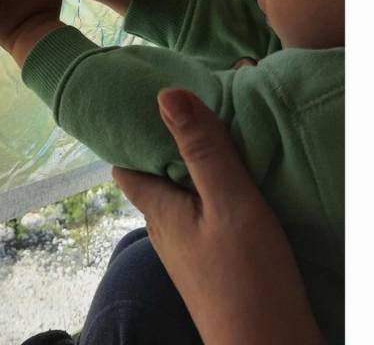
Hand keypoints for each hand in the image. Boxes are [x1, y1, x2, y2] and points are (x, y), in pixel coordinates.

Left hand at [113, 89, 323, 344]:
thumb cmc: (248, 280)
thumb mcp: (230, 203)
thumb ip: (203, 150)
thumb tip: (165, 94)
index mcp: (159, 211)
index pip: (125, 167)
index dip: (131, 135)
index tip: (147, 104)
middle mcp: (166, 232)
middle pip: (155, 180)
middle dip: (169, 148)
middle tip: (196, 112)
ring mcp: (190, 254)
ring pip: (183, 201)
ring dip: (196, 173)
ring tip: (221, 142)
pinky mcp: (216, 268)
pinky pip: (206, 221)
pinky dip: (216, 198)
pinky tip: (242, 190)